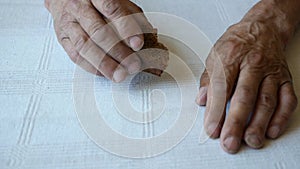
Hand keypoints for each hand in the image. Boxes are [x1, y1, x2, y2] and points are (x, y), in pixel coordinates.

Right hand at [45, 0, 150, 81]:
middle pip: (98, 32)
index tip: (138, 44)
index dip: (126, 29)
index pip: (112, 10)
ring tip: (119, 75)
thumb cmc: (96, 2)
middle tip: (132, 65)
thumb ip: (133, 17)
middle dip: (118, 51)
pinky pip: (76, 55)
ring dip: (104, 63)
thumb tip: (149, 38)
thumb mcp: (118, 2)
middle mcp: (80, 7)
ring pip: (85, 46)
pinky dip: (92, 67)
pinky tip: (105, 73)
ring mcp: (69, 23)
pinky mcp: (63, 38)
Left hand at [197, 20, 297, 152]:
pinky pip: (287, 99)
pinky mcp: (284, 79)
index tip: (211, 129)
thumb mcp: (214, 56)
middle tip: (229, 142)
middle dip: (236, 122)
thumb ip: (208, 80)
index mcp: (231, 57)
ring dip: (258, 124)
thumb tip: (202, 101)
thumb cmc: (236, 44)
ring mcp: (271, 72)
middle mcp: (253, 64)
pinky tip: (271, 131)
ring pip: (266, 100)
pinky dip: (281, 117)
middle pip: (244, 96)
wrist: (262, 29)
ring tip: (250, 141)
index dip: (215, 110)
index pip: (221, 87)